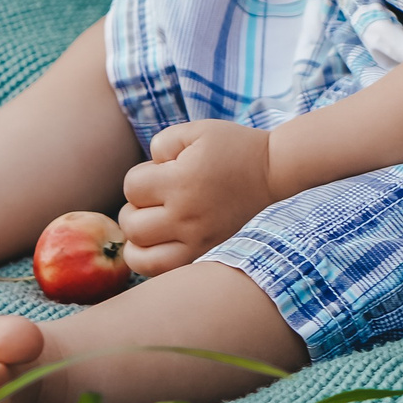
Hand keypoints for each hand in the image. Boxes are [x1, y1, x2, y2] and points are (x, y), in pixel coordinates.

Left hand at [116, 120, 279, 275]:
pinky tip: (158, 243)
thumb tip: (148, 168)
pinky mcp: (205, 252)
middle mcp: (187, 215)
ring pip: (141, 258)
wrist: (270, 170)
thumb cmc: (231, 147)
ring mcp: (197, 239)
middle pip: (132, 225)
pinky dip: (151, 261)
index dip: (140, 177)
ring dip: (138, 241)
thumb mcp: (196, 130)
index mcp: (182, 181)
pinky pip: (163, 271)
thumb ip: (161, 143)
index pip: (132, 188)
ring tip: (150, 226)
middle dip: (134, 208)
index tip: (159, 173)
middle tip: (153, 200)